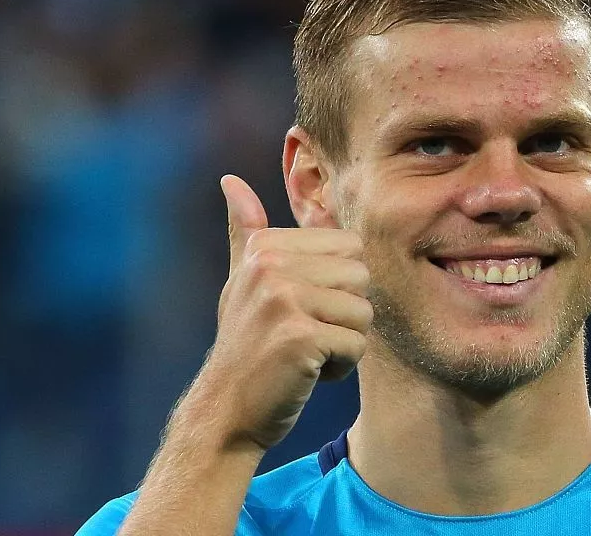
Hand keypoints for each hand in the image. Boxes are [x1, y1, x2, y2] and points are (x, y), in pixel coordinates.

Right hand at [193, 174, 371, 450]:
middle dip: (346, 315)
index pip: (350, 248)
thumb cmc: (246, 345)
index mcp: (265, 247)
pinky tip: (307, 374)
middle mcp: (270, 266)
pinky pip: (356, 345)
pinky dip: (341, 368)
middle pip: (361, 277)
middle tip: (306, 335)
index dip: (338, 286)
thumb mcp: (242, 282)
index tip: (301, 309)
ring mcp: (282, 300)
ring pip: (363, 313)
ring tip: (306, 354)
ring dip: (344, 343)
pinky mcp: (298, 337)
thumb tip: (230, 180)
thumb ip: (245, 232)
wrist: (226, 411)